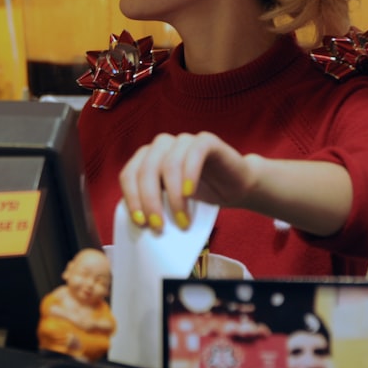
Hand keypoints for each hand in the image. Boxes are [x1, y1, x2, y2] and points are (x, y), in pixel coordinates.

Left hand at [119, 131, 256, 231]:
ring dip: (173, 196)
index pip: (129, 175)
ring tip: (182, 221)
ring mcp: (184, 141)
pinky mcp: (206, 141)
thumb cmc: (202, 197)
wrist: (237, 187)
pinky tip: (190, 194)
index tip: (141, 223)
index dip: (132, 199)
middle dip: (150, 201)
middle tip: (159, 226)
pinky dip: (189, 175)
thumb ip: (156, 205)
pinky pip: (194, 153)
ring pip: (169, 164)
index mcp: (147, 158)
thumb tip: (143, 225)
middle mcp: (162, 146)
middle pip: (146, 170)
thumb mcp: (172, 203)